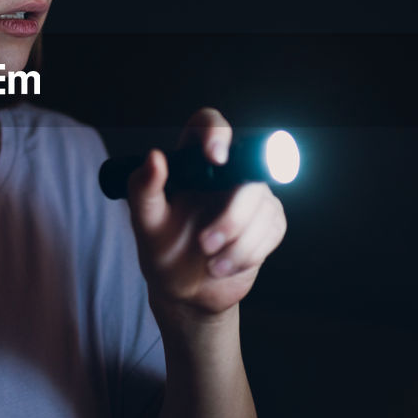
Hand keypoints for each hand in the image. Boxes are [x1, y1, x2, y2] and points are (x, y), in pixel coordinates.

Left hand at [125, 108, 286, 319]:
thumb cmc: (162, 252)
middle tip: (205, 244)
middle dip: (231, 217)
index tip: (215, 157)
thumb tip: (154, 157)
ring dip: (238, 243)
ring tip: (211, 264)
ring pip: (263, 205)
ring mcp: (250, 196)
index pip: (208, 125)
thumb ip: (143, 189)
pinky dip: (249, 253)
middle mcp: (225, 173)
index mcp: (192, 163)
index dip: (216, 133)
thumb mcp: (145, 224)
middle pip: (248, 173)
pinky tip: (225, 266)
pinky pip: (273, 228)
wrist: (186, 293)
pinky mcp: (268, 221)